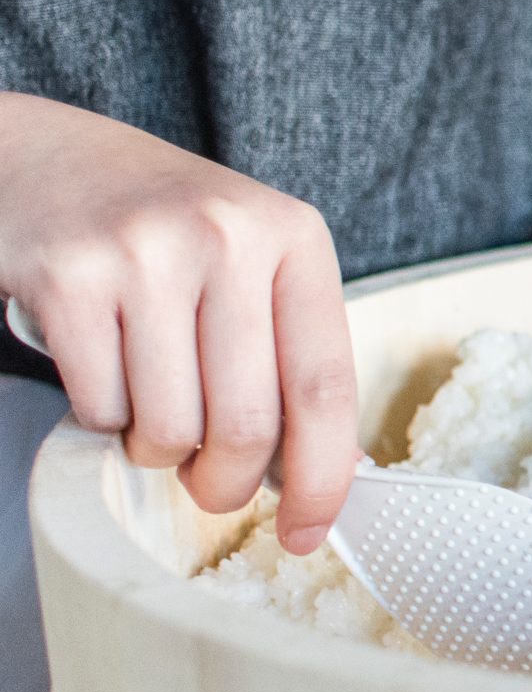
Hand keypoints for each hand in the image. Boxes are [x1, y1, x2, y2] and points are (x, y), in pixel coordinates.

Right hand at [0, 95, 356, 552]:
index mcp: (293, 237)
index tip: (310, 533)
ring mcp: (145, 254)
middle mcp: (227, 236)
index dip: (324, 477)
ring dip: (157, 448)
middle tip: (209, 482)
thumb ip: (289, 350)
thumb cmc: (160, 228)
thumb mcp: (249, 261)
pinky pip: (100, 408)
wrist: (43, 158)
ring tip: (151, 405)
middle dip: (225, 482)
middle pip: (248, 424)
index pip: (326, 386)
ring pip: (171, 428)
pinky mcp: (67, 277)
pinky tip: (103, 372)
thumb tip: (328, 473)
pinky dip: (102, 419)